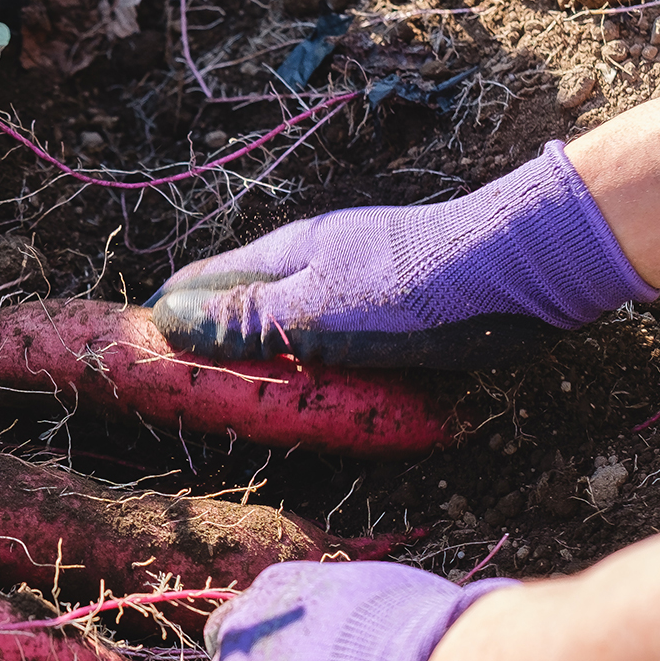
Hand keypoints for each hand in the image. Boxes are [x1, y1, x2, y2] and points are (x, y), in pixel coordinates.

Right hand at [148, 142, 655, 369]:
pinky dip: (315, 372)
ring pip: (287, 328)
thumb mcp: (318, 307)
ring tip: (240, 407)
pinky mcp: (393, 309)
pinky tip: (317, 398)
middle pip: (240, 306)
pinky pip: (333, 345)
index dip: (164, 318)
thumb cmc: (418, 282)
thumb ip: (245, 317)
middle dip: (210, 347)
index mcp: (283, 253)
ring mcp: (352, 282)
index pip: (199, 284)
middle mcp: (311, 261)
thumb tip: (166, 321)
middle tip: (181, 395)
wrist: (527, 265)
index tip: (131, 357)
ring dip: (266, 365)